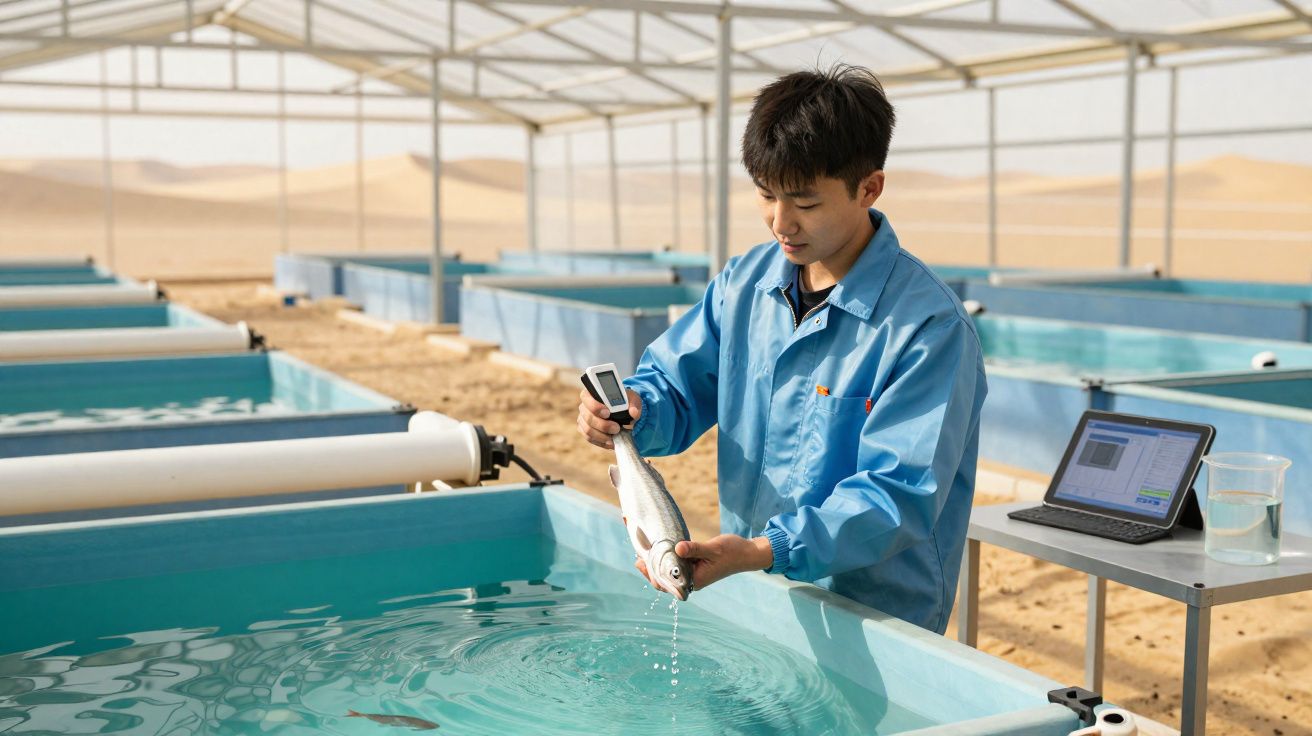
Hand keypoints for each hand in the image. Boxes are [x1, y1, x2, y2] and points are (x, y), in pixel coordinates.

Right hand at [577, 388, 642, 449]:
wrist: (622, 411)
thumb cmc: (624, 402)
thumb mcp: (632, 399)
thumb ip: (634, 404)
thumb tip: (634, 413)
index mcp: (592, 393)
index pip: (586, 397)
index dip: (594, 406)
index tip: (607, 413)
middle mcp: (585, 406)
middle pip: (588, 417)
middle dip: (603, 425)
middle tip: (617, 428)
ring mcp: (583, 419)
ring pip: (588, 430)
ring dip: (602, 436)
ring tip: (615, 436)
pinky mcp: (585, 431)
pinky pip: (589, 438)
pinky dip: (601, 442)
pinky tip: (611, 442)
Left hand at [635, 534, 774, 591]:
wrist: (746, 553)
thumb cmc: (732, 552)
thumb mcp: (713, 549)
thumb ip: (695, 549)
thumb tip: (678, 549)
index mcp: (695, 581)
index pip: (667, 584)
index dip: (651, 575)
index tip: (641, 562)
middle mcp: (691, 580)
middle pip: (665, 581)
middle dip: (650, 570)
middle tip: (637, 557)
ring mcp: (693, 574)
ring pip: (669, 573)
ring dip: (656, 565)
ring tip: (642, 553)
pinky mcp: (694, 566)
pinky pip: (676, 566)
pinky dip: (666, 559)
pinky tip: (657, 550)